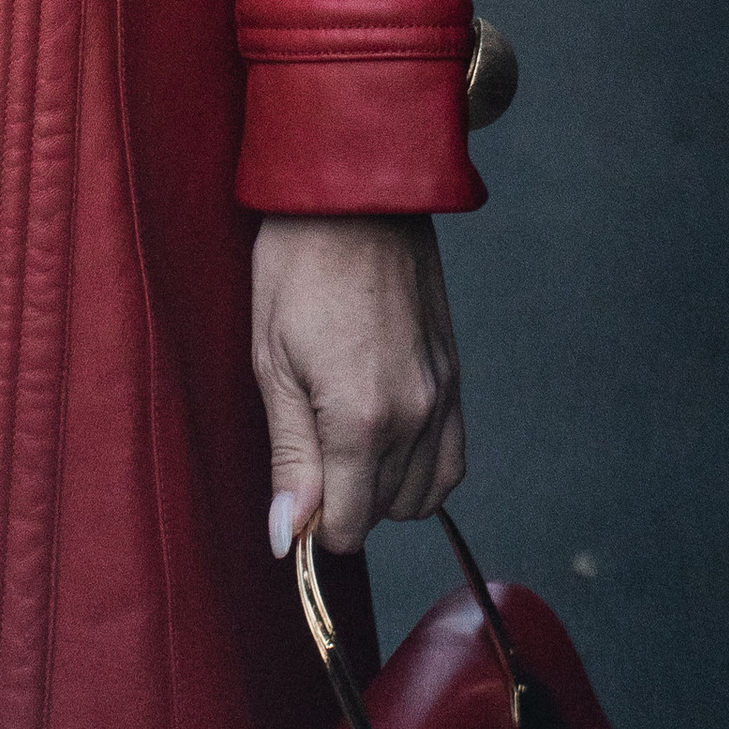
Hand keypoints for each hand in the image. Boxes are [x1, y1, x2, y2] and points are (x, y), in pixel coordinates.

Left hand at [252, 213, 463, 555]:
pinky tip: (384, 444)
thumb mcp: (273, 360)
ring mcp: (443, 397)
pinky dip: (421, 471)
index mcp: (362, 418)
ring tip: (340, 443)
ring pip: (421, 496)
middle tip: (305, 448)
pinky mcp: (455, 377)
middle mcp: (414, 417)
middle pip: (382, 513)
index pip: (346, 526)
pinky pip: (451, 459)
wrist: (355, 191)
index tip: (289, 491)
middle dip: (341, 502)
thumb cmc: (298, 263)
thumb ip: (289, 456)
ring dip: (381, 491)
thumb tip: (285, 536)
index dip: (310, 523)